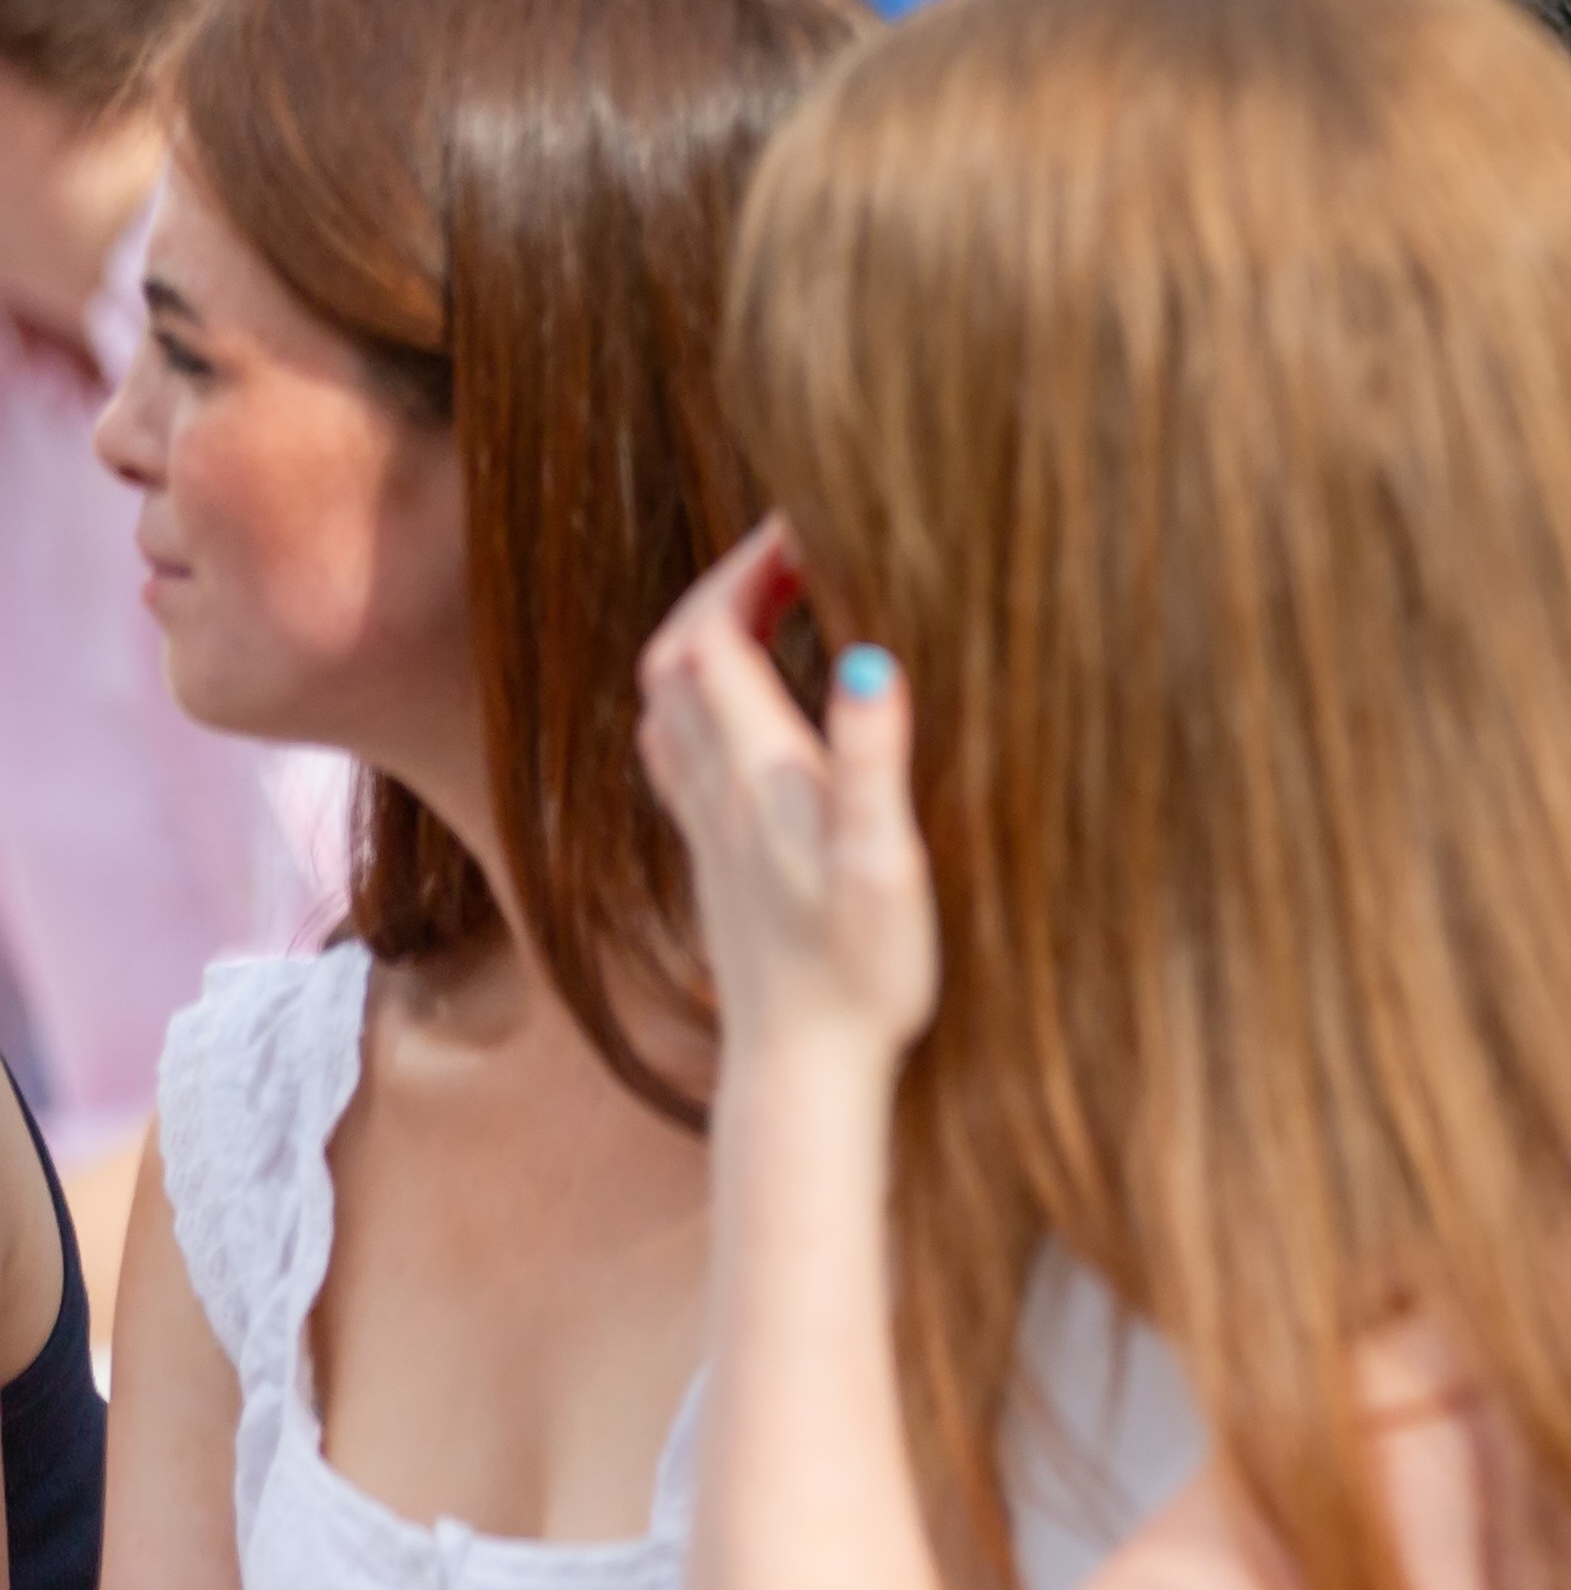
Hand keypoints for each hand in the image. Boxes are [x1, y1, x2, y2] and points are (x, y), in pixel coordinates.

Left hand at [635, 516, 936, 1073]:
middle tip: (790, 553)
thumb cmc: (860, 974)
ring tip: (766, 607)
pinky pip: (678, 751)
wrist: (803, 1069)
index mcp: (755, 776)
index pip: (717, 636)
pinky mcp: (715, 859)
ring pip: (666, 702)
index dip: (749, 565)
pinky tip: (740, 707)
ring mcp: (706, 826)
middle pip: (676, 655)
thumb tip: (869, 661)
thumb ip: (872, 760)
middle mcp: (714, 791)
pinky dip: (699, 701)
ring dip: (706, 637)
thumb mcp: (886, 864)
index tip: (804, 520)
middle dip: (723, 587)